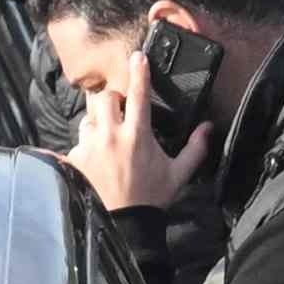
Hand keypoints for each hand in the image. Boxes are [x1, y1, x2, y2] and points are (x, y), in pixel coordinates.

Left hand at [66, 52, 206, 217]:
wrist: (123, 226)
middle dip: (112, 99)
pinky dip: (86, 146)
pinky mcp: (75, 158)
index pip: (138, 94)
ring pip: (89, 117)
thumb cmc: (152, 198)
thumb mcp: (179, 174)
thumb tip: (208, 126)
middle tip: (120, 110)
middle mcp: (111, 135)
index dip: (138, 72)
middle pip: (105, 97)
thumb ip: (195, 148)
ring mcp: (90, 146)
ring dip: (98, 122)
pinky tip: (95, 159)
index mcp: (138, 135)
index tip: (138, 57)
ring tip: (107, 137)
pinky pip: (78, 141)